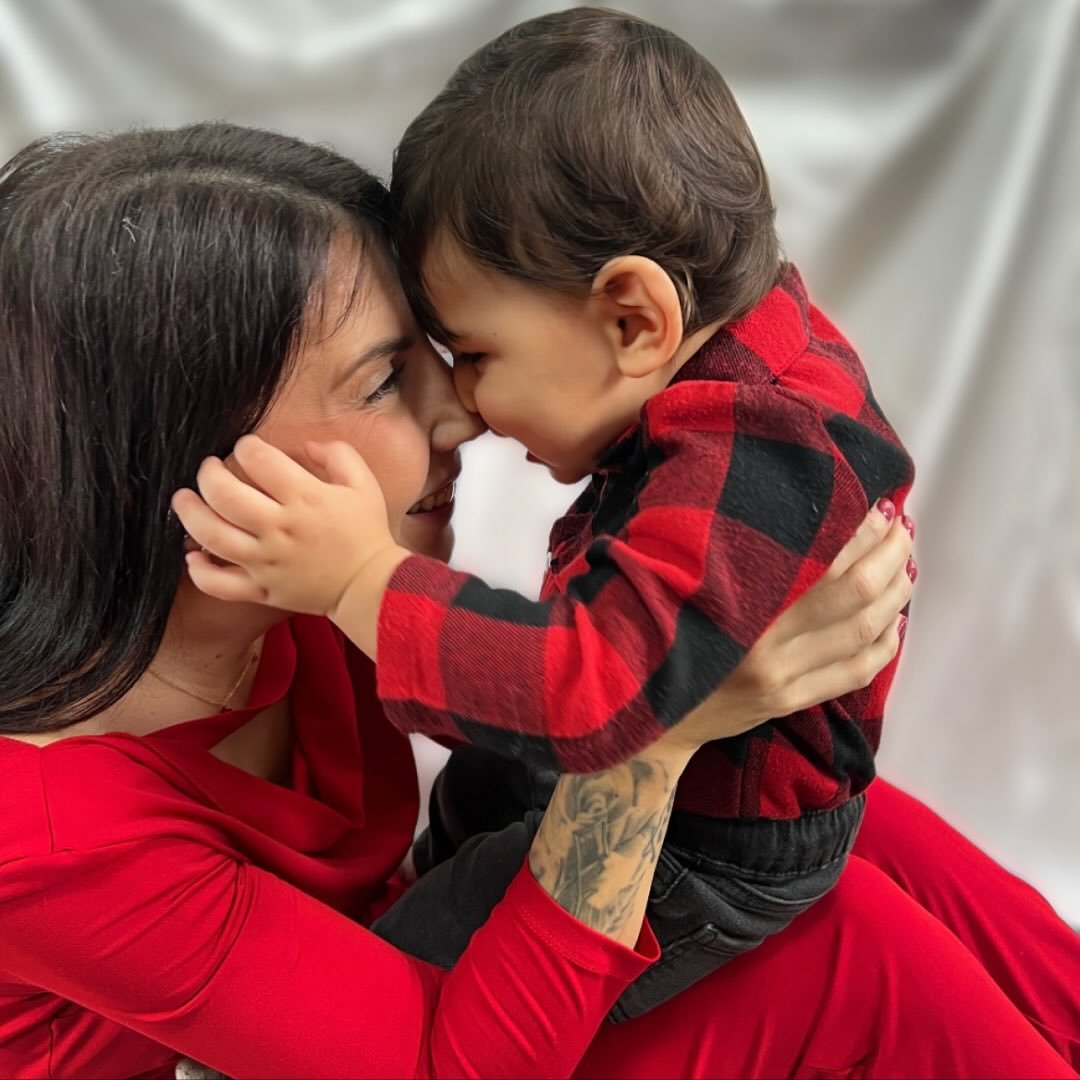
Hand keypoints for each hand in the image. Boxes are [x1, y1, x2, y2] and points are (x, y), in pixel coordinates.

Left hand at [171, 435, 407, 630]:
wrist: (371, 584)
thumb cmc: (366, 531)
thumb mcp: (363, 483)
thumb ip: (338, 454)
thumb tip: (307, 445)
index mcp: (306, 498)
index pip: (258, 459)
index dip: (246, 445)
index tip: (247, 448)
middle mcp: (280, 528)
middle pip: (224, 495)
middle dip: (208, 473)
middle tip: (209, 469)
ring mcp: (266, 562)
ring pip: (212, 536)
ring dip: (189, 514)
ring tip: (183, 500)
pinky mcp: (261, 589)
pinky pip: (218, 584)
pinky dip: (199, 570)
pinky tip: (194, 555)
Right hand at [657, 502, 914, 752]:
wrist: (645, 703)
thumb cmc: (663, 624)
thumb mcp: (690, 579)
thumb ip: (734, 551)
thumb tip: (796, 510)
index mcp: (737, 599)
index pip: (817, 556)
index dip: (858, 528)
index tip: (879, 504)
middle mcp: (764, 640)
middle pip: (853, 591)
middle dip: (889, 554)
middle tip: (902, 529)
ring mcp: (781, 675)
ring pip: (862, 630)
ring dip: (895, 594)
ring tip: (905, 566)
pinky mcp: (788, 701)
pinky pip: (854, 672)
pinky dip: (885, 644)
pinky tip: (895, 621)